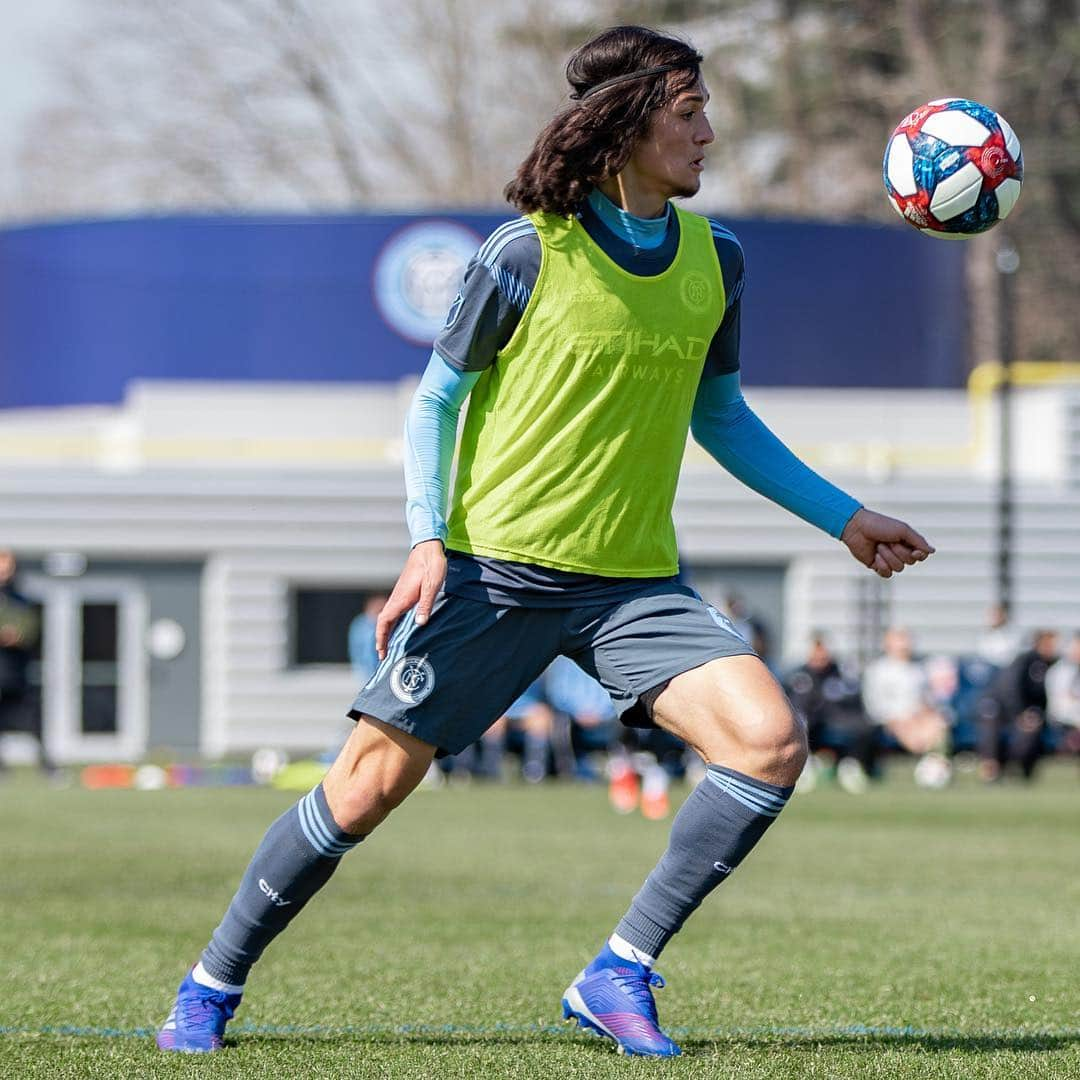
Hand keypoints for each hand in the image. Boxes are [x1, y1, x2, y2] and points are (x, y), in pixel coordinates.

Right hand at [375, 540, 446, 658]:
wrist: (428, 548)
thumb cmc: (432, 565)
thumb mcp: (432, 586)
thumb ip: (426, 604)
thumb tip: (420, 624)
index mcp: (402, 598)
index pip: (384, 621)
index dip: (381, 637)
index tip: (380, 651)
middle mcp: (397, 597)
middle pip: (383, 621)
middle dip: (381, 638)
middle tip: (382, 654)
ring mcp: (399, 594)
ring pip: (387, 616)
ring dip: (385, 631)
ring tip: (387, 645)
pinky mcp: (404, 591)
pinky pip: (393, 611)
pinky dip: (391, 623)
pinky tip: (397, 627)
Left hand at [840, 508, 934, 578]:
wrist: (856, 528)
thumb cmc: (879, 525)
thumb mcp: (902, 530)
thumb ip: (918, 541)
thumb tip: (933, 551)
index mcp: (907, 542)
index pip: (921, 555)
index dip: (920, 555)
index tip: (915, 551)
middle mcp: (899, 552)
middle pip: (910, 562)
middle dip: (899, 551)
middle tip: (888, 541)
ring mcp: (888, 560)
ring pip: (899, 568)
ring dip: (888, 556)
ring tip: (878, 546)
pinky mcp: (877, 566)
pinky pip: (887, 574)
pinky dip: (882, 566)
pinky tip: (875, 557)